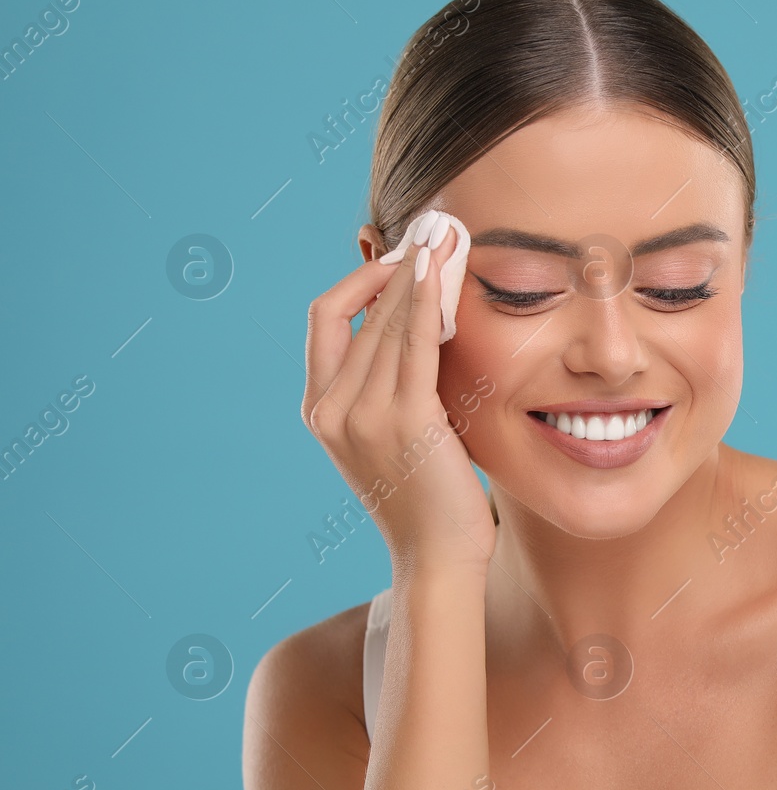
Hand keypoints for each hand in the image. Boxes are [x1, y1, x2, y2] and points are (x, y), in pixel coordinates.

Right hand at [302, 218, 495, 573]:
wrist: (436, 558)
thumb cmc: (427, 497)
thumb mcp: (393, 434)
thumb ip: (389, 384)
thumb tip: (412, 325)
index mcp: (319, 411)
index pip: (325, 320)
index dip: (357, 281)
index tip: (397, 259)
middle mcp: (331, 409)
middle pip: (358, 313)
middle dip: (394, 268)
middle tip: (431, 231)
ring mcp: (363, 415)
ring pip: (386, 322)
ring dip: (415, 275)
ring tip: (444, 239)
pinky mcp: (406, 421)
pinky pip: (414, 344)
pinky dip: (426, 301)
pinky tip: (440, 273)